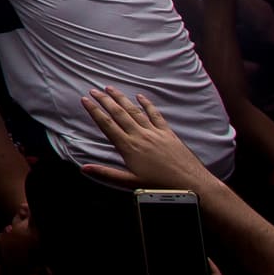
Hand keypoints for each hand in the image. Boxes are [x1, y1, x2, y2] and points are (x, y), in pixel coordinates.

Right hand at [78, 88, 212, 189]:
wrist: (189, 182)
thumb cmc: (159, 185)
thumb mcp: (130, 183)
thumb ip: (106, 173)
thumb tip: (84, 168)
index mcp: (128, 147)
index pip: (107, 125)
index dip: (94, 111)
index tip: (85, 100)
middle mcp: (140, 135)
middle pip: (118, 113)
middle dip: (105, 100)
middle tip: (94, 90)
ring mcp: (154, 132)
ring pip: (134, 111)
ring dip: (121, 98)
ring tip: (111, 89)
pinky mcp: (167, 133)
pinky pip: (155, 115)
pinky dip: (147, 104)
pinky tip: (140, 97)